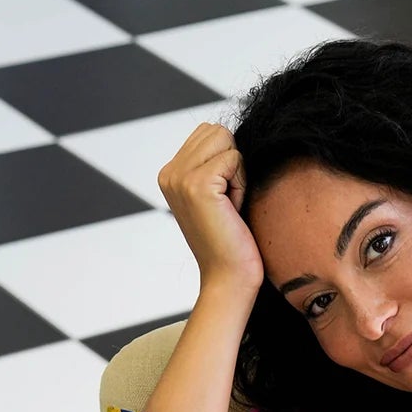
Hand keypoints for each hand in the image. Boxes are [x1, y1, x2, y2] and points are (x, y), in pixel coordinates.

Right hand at [157, 122, 262, 294]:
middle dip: (233, 165)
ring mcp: (180, 177)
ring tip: (230, 206)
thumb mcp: (216, 195)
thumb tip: (226, 132)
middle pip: (217, 131)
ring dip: (238, 174)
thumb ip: (213, 163)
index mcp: (170, 173)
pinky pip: (235, 159)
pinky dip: (242, 185)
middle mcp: (169, 172)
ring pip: (226, 140)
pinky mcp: (197, 184)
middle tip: (228, 204)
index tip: (223, 201)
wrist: (229, 279)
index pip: (209, 132)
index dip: (228, 163)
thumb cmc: (231, 242)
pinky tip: (233, 211)